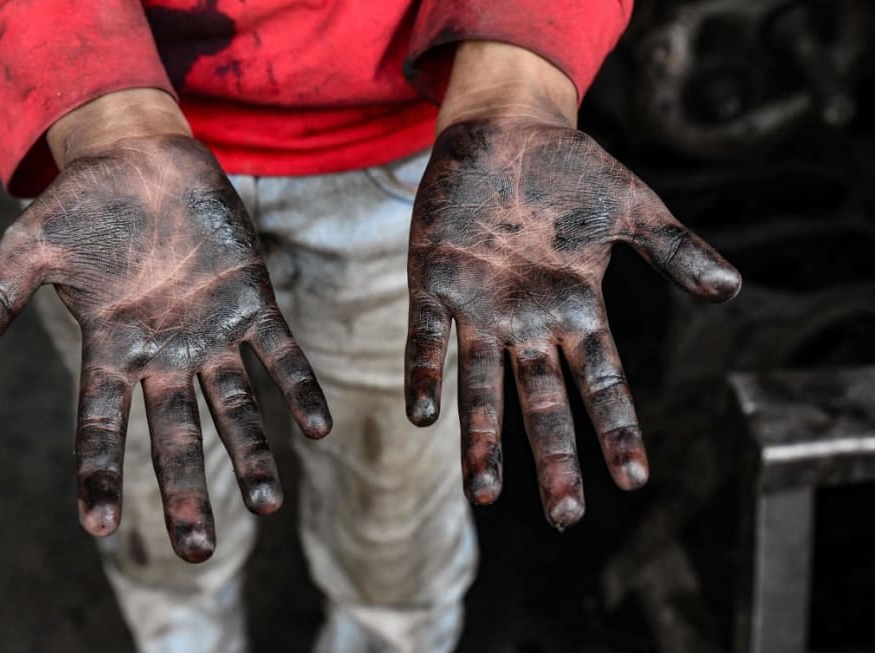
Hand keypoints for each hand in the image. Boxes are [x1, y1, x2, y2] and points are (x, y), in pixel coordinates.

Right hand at [0, 103, 330, 560]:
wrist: (142, 157)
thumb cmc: (83, 204)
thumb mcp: (29, 248)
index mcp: (112, 350)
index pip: (102, 424)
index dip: (100, 474)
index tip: (101, 527)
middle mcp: (165, 355)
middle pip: (175, 434)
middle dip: (187, 489)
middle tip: (199, 551)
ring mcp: (213, 333)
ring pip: (235, 406)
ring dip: (252, 453)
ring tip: (269, 504)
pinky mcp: (253, 303)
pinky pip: (281, 353)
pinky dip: (298, 387)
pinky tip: (318, 426)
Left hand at [406, 50, 739, 527]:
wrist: (504, 128)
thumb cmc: (569, 169)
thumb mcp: (631, 208)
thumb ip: (673, 250)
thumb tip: (731, 288)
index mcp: (576, 308)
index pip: (602, 381)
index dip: (618, 429)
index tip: (635, 480)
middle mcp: (528, 320)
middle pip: (544, 401)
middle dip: (554, 457)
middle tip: (565, 515)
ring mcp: (479, 307)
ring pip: (482, 385)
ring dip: (481, 439)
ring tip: (483, 493)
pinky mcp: (434, 282)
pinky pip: (425, 337)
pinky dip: (424, 374)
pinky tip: (424, 415)